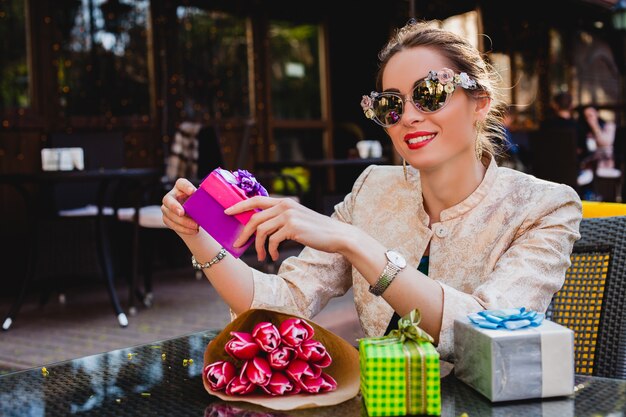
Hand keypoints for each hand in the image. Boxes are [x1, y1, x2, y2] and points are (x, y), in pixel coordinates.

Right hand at [161, 178, 200, 234]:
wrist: (193, 215)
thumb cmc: (199, 203)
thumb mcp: (201, 198)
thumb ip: (204, 197)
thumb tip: (215, 197)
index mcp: (180, 187)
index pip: (181, 183)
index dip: (185, 186)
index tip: (193, 191)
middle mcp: (172, 196)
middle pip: (167, 199)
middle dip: (174, 206)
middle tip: (182, 212)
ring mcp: (167, 208)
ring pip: (169, 214)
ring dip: (182, 221)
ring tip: (195, 225)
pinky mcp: (167, 218)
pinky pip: (171, 224)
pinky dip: (183, 229)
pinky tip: (193, 230)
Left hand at [225, 197, 348, 260]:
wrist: (336, 235)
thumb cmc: (316, 230)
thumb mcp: (296, 219)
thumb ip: (280, 218)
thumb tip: (259, 227)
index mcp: (284, 201)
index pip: (256, 199)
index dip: (239, 205)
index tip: (227, 212)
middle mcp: (285, 205)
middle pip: (254, 218)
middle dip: (243, 233)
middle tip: (237, 245)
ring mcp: (288, 216)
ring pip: (261, 231)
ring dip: (258, 247)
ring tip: (261, 256)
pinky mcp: (292, 227)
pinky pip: (273, 241)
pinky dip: (271, 251)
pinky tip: (274, 256)